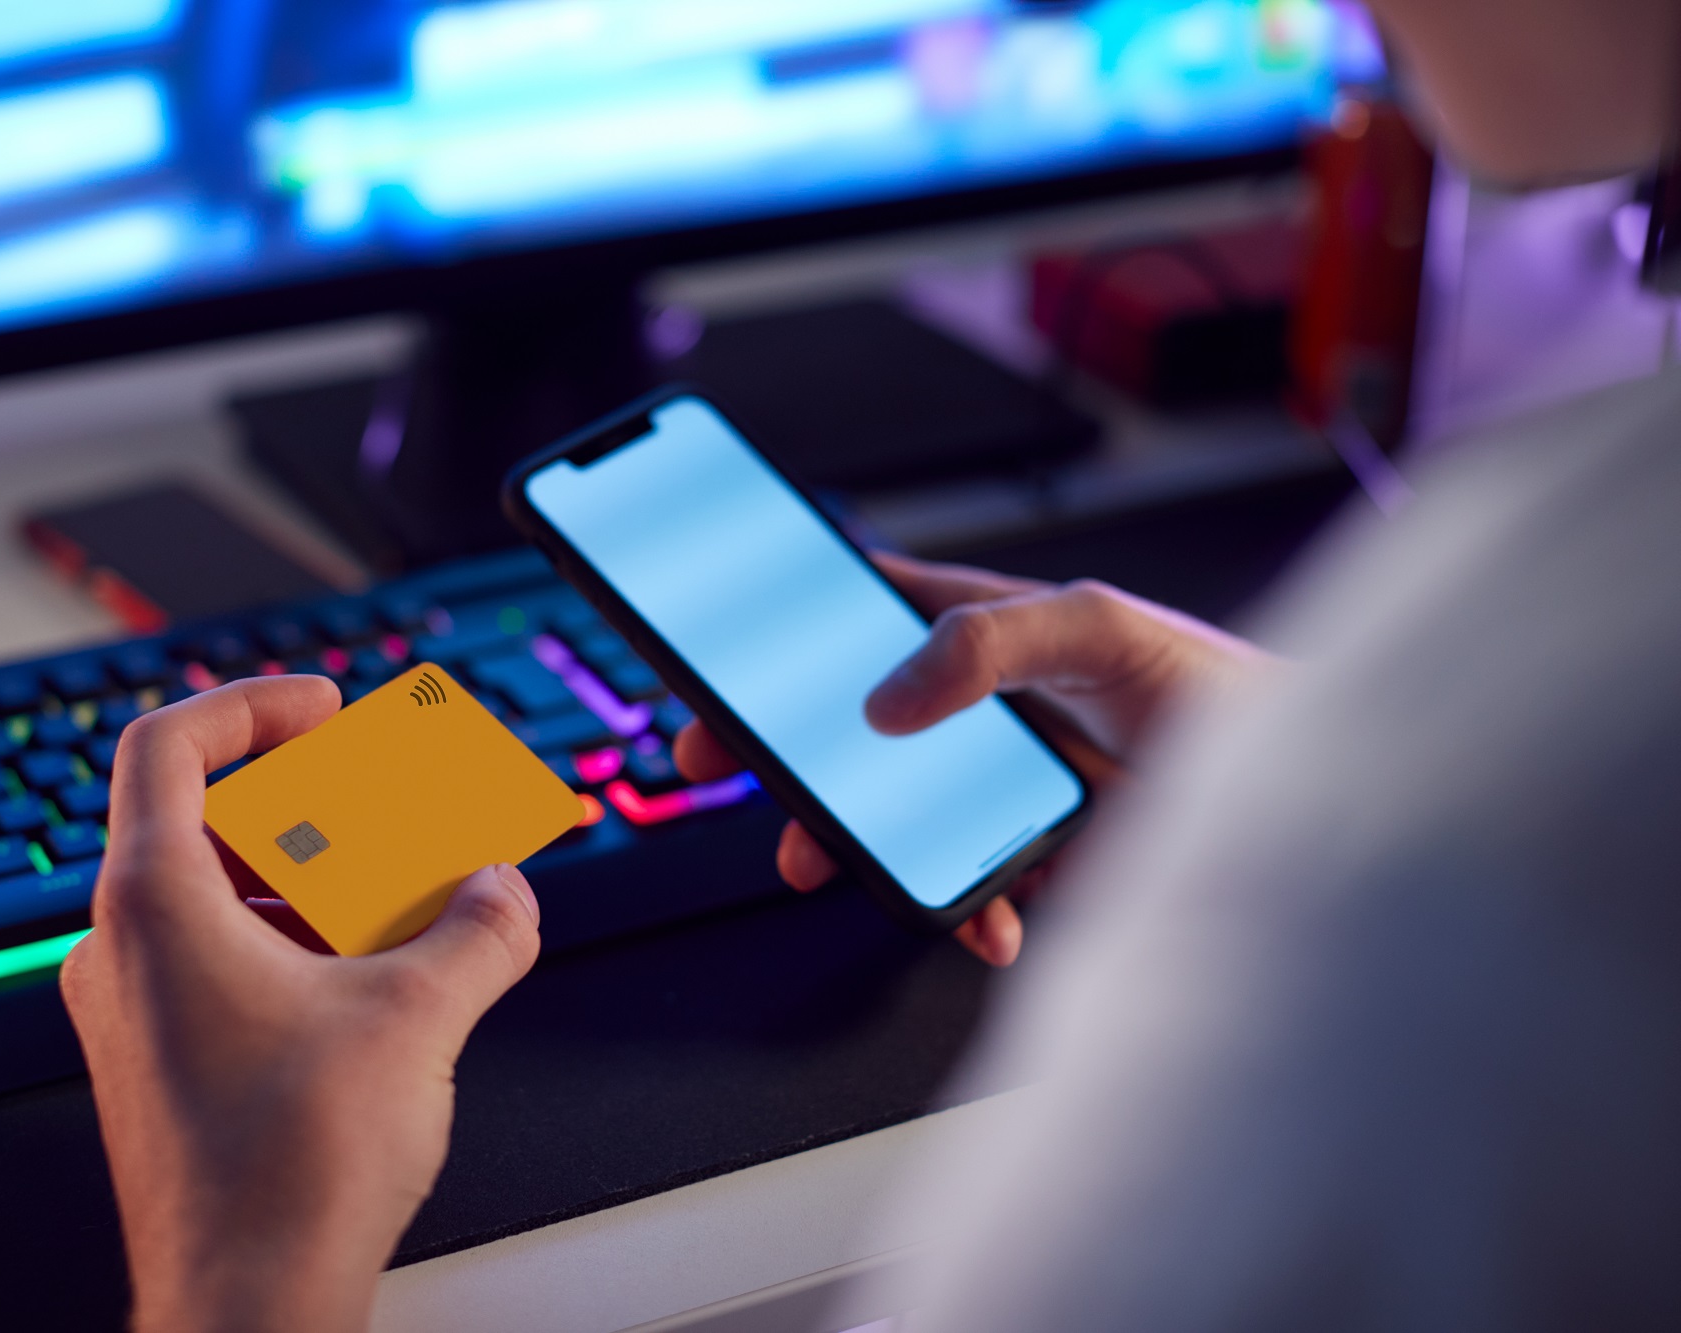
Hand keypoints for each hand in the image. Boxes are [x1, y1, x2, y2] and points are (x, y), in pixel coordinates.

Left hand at [59, 676, 541, 1332]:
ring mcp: (133, 1011)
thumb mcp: (417, 1018)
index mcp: (154, 907)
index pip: (167, 745)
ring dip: (315, 881)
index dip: (251, 704)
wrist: (246, 1304)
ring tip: (404, 896)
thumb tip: (504, 893)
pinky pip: (222, 962)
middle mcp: (121, 951)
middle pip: (206, 821)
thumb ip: (480, 931)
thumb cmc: (287, 1174)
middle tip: (388, 805)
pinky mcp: (160, 1064)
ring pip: (220, 899)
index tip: (323, 710)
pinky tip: (376, 977)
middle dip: (313, 805)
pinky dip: (297, 943)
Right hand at [675, 553, 1274, 967]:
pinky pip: (965, 894)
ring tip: (830, 862)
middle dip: (780, 751)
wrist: (1316, 809)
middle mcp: (983, 708)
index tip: (714, 655)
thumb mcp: (1099, 627)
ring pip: (892, 819)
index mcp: (985, 628)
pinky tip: (987, 925)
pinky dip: (960, 918)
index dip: (780, 630)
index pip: (858, 613)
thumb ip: (989, 641)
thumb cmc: (1217, 686)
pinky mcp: (1032, 861)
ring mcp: (999, 788)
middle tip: (718, 761)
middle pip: (849, 727)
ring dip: (853, 847)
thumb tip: (886, 699)